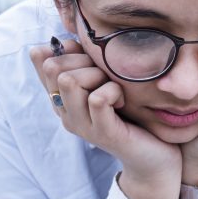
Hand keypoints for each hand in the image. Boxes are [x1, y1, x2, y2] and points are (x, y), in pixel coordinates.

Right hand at [30, 38, 181, 198]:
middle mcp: (66, 113)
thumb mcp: (106, 84)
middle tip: (106, 76)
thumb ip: (86, 65)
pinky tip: (122, 101)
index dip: (67, 50)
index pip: (43, 62)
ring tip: (114, 88)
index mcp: (63, 99)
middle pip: (55, 68)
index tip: (91, 58)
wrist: (153, 159)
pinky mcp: (102, 133)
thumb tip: (65, 39)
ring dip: (98, 76)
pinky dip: (113, 91)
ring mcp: (82, 125)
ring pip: (71, 81)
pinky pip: (98, 99)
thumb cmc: (132, 116)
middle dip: (84, 61)